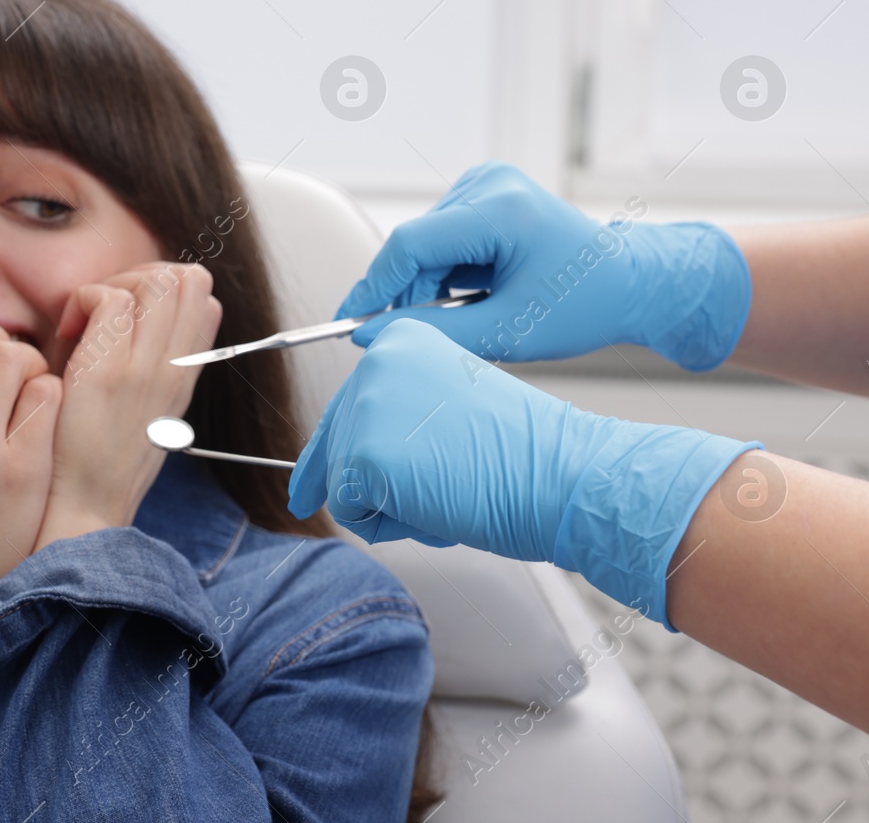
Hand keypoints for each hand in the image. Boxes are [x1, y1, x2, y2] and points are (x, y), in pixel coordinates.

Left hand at [35, 262, 222, 547]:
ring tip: (85, 323)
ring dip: (112, 286)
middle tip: (104, 312)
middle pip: (187, 278)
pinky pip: (108, 297)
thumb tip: (141, 322)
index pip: (204, 299)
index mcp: (185, 376)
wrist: (85, 509)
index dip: (164, 289)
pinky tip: (67, 335)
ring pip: (155, 280)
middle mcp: (175, 368)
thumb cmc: (99, 460)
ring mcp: (145, 368)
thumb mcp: (147, 412)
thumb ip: (154, 368)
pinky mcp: (108, 371)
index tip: (128, 317)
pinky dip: (82, 301)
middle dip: (140, 276)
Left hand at [287, 319, 760, 623]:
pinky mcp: (364, 452)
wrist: (562, 473)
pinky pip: (350, 512)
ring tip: (448, 494)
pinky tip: (436, 509)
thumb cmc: (525, 454)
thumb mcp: (448, 412)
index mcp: (401, 340)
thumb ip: (396, 420)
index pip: (345, 407)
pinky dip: (387, 527)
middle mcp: (375, 361)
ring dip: (386, 508)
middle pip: (334, 444)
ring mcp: (367, 405)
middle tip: (426, 498)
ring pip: (341, 482)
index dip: (329, 458)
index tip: (306, 491)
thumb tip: (334, 470)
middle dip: (366, 488)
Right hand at [338, 161, 750, 370]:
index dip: (375, 286)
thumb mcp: (509, 330)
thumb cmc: (583, 304)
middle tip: (418, 333)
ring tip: (469, 312)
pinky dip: (444, 270)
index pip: (411, 244)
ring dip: (428, 284)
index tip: (350, 322)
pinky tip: (473, 291)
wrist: (629, 281)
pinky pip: (441, 236)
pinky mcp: (485, 191)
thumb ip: (435, 331)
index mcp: (502, 210)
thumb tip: (368, 333)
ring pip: (423, 242)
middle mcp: (490, 183)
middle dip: (408, 293)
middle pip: (415, 244)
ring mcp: (487, 182)